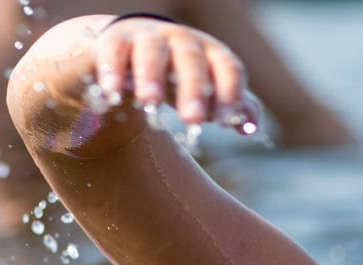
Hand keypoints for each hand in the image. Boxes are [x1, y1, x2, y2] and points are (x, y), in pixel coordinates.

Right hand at [90, 17, 261, 133]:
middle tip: (193, 119)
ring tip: (150, 103)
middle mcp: (181, 41)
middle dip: (194, 88)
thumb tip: (251, 128)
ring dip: (151, 76)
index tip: (226, 123)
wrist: (133, 45)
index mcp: (210, 53)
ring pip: (152, 52)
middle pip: (191, 60)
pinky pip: (114, 51)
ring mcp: (148, 38)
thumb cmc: (178, 73)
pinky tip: (112, 93)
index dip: (230, 93)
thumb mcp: (207, 87)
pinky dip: (112, 70)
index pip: (228, 67)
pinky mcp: (116, 41)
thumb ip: (232, 104)